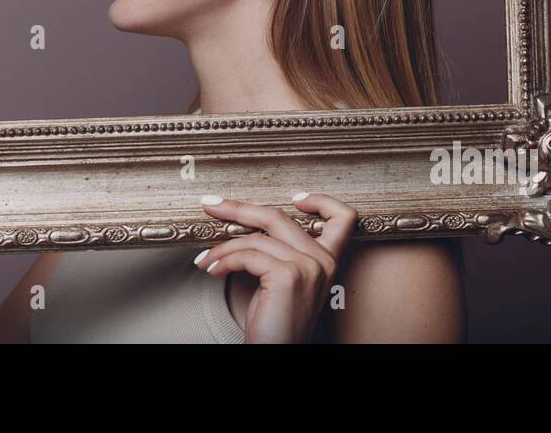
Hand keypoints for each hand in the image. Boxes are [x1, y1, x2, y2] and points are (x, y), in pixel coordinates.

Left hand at [194, 192, 356, 342]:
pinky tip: (212, 268)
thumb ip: (279, 251)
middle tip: (213, 204)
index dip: (322, 200)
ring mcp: (308, 267)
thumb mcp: (283, 279)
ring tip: (207, 258)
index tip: (297, 198)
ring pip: (255, 238)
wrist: (276, 353)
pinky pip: (247, 255)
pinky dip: (223, 260)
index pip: (343, 217)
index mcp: (327, 260)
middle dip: (239, 208)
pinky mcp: (288, 276)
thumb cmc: (275, 322)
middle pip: (279, 216)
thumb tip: (245, 220)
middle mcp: (324, 261)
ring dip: (223, 247)